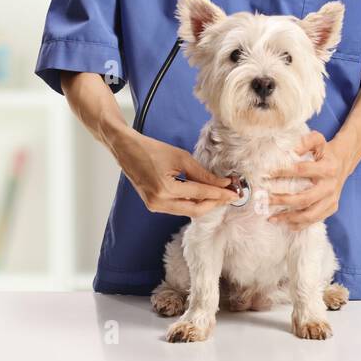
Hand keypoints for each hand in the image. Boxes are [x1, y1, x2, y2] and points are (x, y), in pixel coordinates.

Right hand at [114, 131, 239, 216]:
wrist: (126, 150)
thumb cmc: (152, 149)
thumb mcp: (180, 157)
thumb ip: (202, 173)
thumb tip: (221, 183)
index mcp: (165, 189)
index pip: (200, 194)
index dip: (219, 193)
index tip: (234, 191)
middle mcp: (159, 202)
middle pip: (196, 209)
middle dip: (215, 203)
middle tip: (230, 196)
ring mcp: (155, 206)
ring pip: (187, 211)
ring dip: (205, 204)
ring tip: (220, 195)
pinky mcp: (153, 206)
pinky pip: (178, 208)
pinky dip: (192, 202)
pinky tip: (203, 195)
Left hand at [265, 131, 350, 230]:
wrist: (342, 162)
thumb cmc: (325, 152)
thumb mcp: (318, 140)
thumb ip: (305, 141)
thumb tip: (291, 150)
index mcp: (327, 168)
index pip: (301, 171)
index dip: (283, 172)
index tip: (267, 175)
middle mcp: (330, 186)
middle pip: (304, 198)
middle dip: (283, 201)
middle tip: (266, 200)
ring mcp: (332, 199)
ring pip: (309, 214)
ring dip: (289, 218)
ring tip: (272, 218)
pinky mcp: (332, 207)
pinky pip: (315, 220)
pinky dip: (299, 224)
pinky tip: (286, 223)